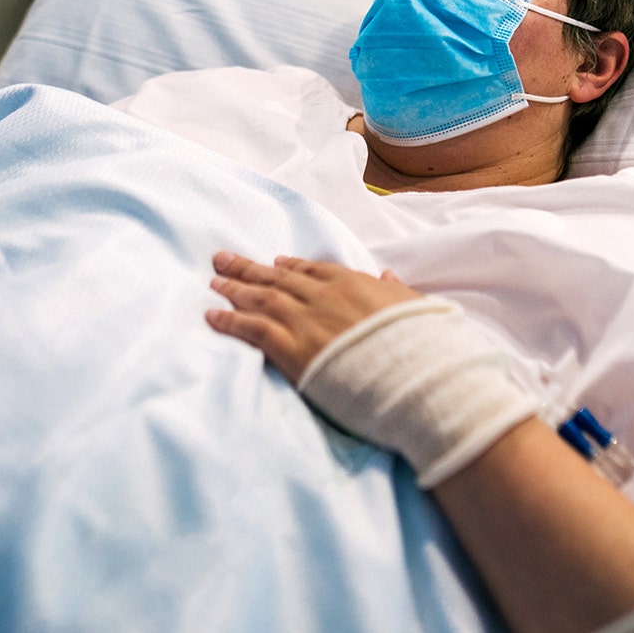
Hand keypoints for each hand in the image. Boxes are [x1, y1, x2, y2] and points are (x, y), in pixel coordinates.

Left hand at [204, 251, 421, 382]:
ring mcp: (305, 319)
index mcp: (354, 283)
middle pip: (279, 279)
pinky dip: (229, 320)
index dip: (292, 267)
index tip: (276, 263)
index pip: (315, 270)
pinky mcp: (291, 347)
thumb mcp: (415, 306)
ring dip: (234, 287)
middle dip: (250, 268)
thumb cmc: (422, 345)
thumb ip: (396, 289)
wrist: (415, 373)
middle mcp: (324, 295)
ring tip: (213, 280)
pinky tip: (211, 316)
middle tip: (223, 259)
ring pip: (260, 297)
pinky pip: (252, 328)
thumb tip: (386, 273)